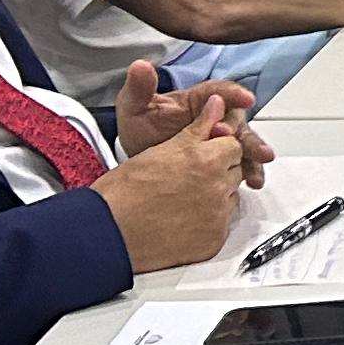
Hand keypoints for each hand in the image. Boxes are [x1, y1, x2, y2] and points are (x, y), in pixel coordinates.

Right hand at [93, 102, 259, 273]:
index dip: (217, 147)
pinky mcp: (213, 241)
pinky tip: (184, 220)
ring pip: (230, 199)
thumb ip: (198, 127)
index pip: (234, 145)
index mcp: (207, 159)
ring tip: (183, 201)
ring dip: (216, 197)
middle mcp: (218, 187)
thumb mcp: (161, 149)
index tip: (203, 153)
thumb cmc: (124, 192)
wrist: (108, 232)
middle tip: (188, 178)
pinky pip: (222, 226)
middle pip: (235, 171)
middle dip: (219, 171)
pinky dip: (209, 222)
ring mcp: (217, 217)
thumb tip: (217, 104)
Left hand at [114, 60, 272, 173]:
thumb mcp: (134, 108)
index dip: (234, 94)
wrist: (140, 161)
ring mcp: (222, 140)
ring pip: (244, 142)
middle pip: (237, 120)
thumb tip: (140, 66)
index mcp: (199, 99)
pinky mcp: (225, 160)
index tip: (246, 98)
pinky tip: (252, 182)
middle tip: (244, 142)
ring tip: (259, 164)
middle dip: (244, 132)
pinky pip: (241, 164)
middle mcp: (217, 117)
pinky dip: (249, 172)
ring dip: (253, 152)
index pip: (220, 91)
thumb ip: (140, 88)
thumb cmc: (143, 129)